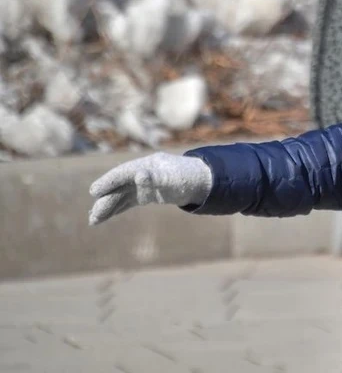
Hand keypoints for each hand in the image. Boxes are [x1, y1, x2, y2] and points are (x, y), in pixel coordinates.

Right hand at [88, 152, 212, 225]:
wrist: (204, 181)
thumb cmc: (189, 177)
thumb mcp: (174, 178)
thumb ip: (156, 177)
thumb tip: (138, 175)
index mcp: (148, 164)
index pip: (123, 172)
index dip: (109, 181)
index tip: (94, 192)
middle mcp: (142, 172)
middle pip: (120, 186)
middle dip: (106, 200)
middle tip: (93, 216)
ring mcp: (144, 183)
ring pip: (122, 195)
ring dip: (108, 206)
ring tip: (94, 220)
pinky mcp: (147, 194)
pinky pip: (128, 200)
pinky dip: (117, 208)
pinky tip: (106, 216)